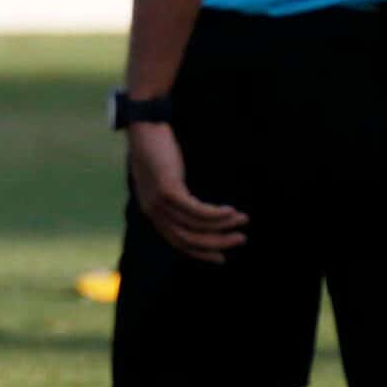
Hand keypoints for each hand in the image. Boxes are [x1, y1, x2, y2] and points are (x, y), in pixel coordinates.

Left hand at [127, 121, 246, 264]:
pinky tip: (230, 211)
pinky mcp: (168, 190)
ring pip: (194, 226)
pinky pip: (196, 210)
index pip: (177, 242)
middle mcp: (153, 212)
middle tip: (240, 239)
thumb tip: (194, 210)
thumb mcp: (164, 179)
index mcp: (152, 212)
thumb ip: (174, 197)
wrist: (144, 129)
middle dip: (216, 242)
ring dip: (222, 226)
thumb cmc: (157, 152)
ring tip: (242, 221)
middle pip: (187, 239)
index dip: (200, 251)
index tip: (221, 257)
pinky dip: (215, 214)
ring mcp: (159, 202)